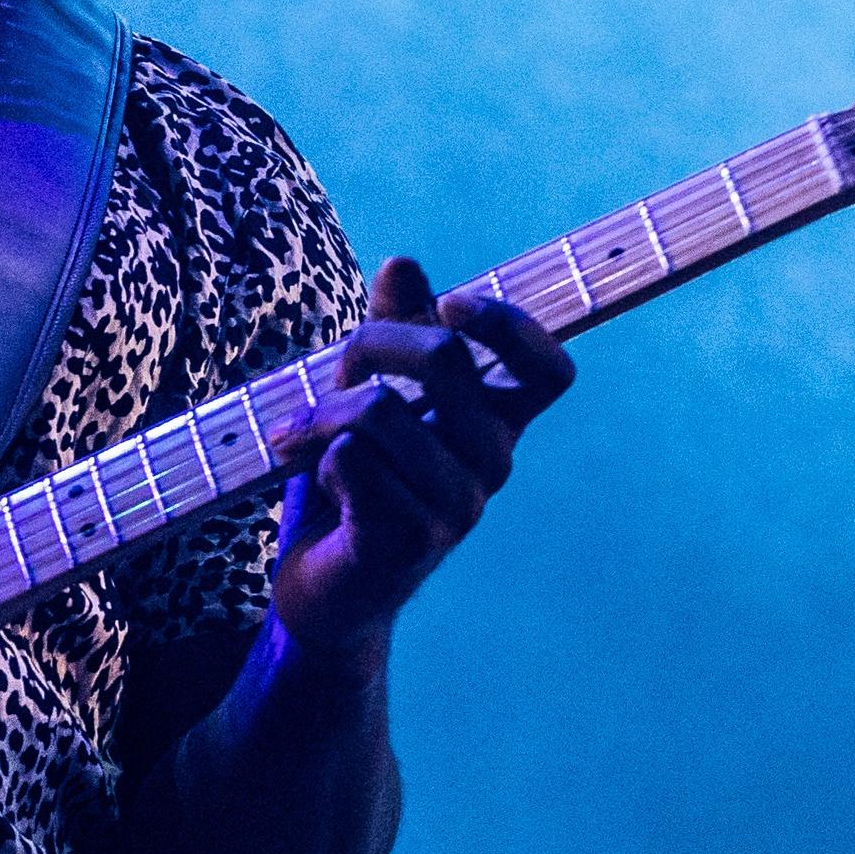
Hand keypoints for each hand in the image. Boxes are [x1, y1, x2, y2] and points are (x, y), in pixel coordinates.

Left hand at [267, 256, 572, 664]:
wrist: (322, 591)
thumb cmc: (351, 485)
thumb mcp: (368, 396)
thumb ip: (393, 331)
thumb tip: (404, 263)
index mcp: (496, 426)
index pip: (550, 370)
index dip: (510, 325)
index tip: (452, 305)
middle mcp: (491, 466)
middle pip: (445, 359)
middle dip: (369, 343)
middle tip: (335, 369)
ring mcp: (455, 509)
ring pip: (380, 409)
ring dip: (323, 413)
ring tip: (304, 439)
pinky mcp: (406, 542)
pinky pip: (353, 460)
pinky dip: (317, 457)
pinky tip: (317, 482)